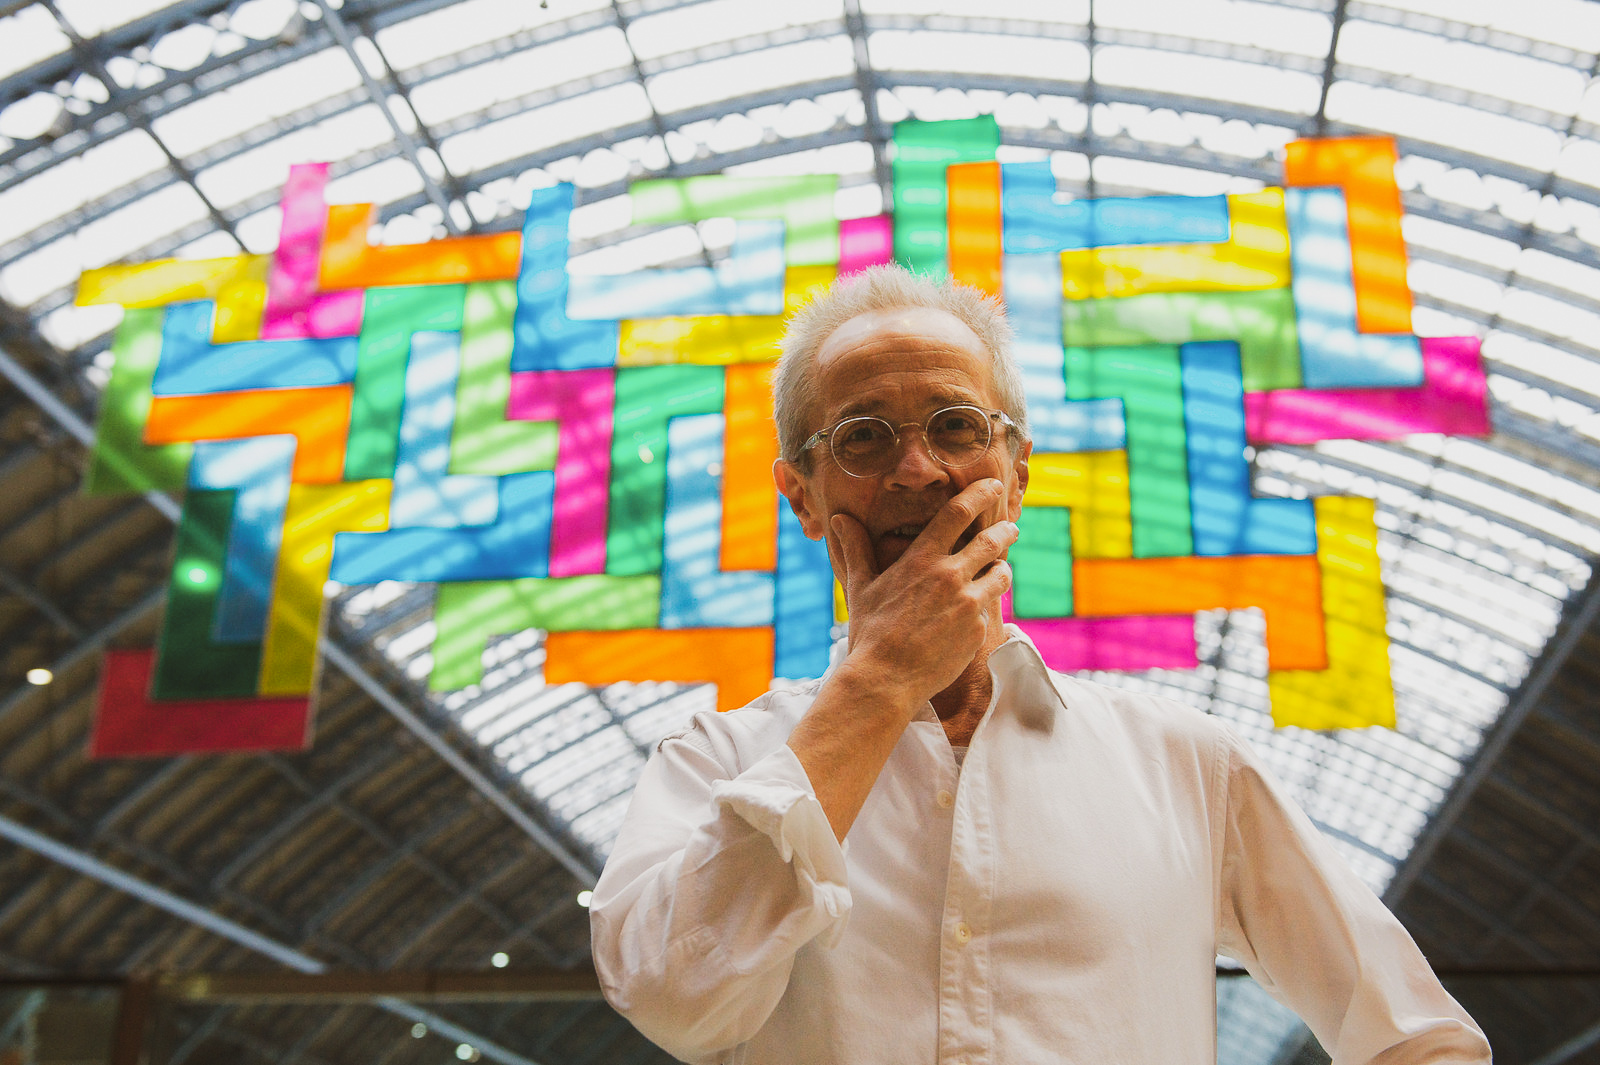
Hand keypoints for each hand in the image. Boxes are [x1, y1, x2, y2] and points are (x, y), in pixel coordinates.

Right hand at [828, 479, 1018, 712]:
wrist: (886, 678)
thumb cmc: (870, 631)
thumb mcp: (861, 586)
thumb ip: (856, 548)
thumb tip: (839, 519)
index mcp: (922, 559)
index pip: (959, 513)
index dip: (980, 494)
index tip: (992, 486)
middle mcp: (950, 576)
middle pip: (993, 541)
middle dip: (1006, 531)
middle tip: (1010, 529)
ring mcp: (968, 603)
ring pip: (1001, 574)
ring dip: (1001, 569)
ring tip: (998, 570)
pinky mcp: (978, 629)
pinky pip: (990, 610)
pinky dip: (985, 606)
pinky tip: (974, 613)